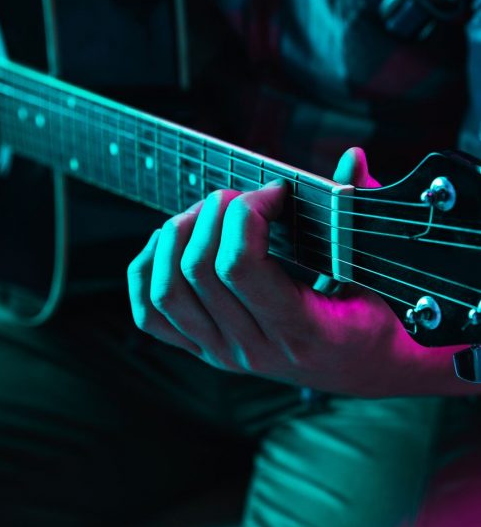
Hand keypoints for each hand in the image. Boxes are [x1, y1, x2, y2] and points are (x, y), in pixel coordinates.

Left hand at [127, 148, 454, 396]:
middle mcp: (254, 350)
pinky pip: (150, 314)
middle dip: (215, 214)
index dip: (248, 213)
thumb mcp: (378, 270)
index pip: (240, 267)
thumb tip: (351, 157)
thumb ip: (359, 213)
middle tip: (243, 195)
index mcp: (303, 332)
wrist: (364, 369)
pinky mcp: (203, 349)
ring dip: (177, 236)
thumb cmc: (374, 318)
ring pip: (167, 290)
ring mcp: (222, 353)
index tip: (275, 192)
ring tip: (209, 213)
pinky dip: (148, 269)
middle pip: (198, 270)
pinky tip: (173, 241)